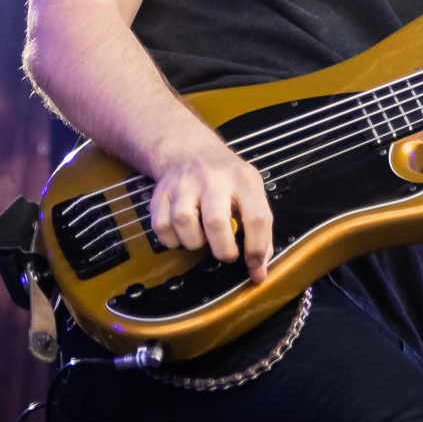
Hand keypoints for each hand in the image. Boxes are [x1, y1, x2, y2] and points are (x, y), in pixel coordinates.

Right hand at [146, 138, 272, 282]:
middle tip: (226, 253)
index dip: (257, 247)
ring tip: (203, 238)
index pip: (256, 217)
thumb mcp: (252, 194)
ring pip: (184, 222)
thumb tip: (258, 270)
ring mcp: (184, 184)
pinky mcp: (161, 193)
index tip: (254, 263)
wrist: (190, 151)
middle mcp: (213, 179)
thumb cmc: (226, 179)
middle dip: (223, 249)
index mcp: (243, 179)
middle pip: (216, 221)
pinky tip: (184, 234)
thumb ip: (260, 232)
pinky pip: (162, 226)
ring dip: (195, 242)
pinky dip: (173, 240)